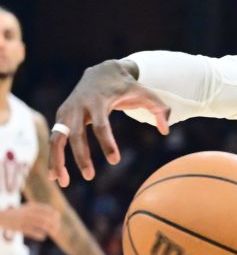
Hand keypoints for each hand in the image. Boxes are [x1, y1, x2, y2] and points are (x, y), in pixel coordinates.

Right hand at [0, 202, 58, 240]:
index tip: (58, 219)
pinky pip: (33, 231)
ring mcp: (25, 220)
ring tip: (53, 233)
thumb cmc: (17, 213)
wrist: (1, 217)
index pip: (46, 209)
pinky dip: (40, 235)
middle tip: (57, 229)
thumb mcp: (28, 208)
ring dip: (50, 229)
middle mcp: (29, 212)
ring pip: (41, 224)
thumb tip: (57, 214)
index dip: (54, 214)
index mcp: (31, 206)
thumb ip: (40, 209)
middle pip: (46, 217)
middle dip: (54, 224)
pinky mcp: (20, 227)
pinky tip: (43, 237)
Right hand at [48, 59, 170, 186]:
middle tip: (90, 177)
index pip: (101, 125)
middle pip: (76, 134)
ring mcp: (67, 112)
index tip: (115, 161)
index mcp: (99, 101)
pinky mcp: (61, 118)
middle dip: (81, 156)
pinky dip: (53, 157)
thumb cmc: (126, 86)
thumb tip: (165, 131)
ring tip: (62, 182)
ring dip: (57, 160)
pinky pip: (54, 140)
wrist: (102, 72)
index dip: (107, 143)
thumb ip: (160, 109)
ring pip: (57, 138)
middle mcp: (79, 107)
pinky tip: (57, 177)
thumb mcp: (146, 92)